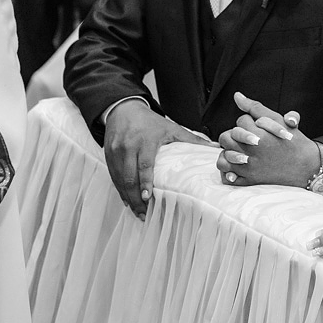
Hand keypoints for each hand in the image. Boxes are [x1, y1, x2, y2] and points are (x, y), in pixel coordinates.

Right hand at [104, 99, 218, 218]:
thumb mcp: (170, 127)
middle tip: (143, 213)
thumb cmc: (149, 121)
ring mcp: (116, 151)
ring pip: (119, 179)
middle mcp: (128, 146)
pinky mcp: (108, 155)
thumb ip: (191, 139)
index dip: (145, 182)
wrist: (123, 108)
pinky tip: (127, 200)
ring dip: (127, 197)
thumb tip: (214, 147)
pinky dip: (120, 190)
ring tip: (137, 211)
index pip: (144, 164)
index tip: (148, 197)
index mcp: (145, 140)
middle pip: (129, 176)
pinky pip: (113, 176)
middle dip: (136, 197)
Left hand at [216, 93, 318, 187]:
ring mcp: (250, 167)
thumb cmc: (293, 141)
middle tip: (247, 137)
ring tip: (241, 148)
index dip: (249, 121)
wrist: (306, 165)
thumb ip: (255, 107)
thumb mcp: (277, 120)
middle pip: (227, 137)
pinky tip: (237, 162)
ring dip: (230, 149)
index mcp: (259, 135)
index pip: (240, 121)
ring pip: (225, 155)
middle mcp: (252, 152)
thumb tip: (237, 95)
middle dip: (235, 134)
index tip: (258, 126)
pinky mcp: (250, 179)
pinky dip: (229, 168)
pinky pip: (228, 174)